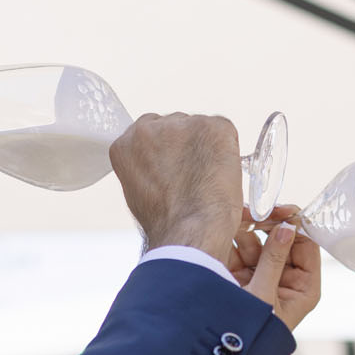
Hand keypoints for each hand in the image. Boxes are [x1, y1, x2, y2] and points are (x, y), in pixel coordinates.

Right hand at [110, 113, 241, 263]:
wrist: (189, 230)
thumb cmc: (166, 223)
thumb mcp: (138, 193)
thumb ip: (146, 168)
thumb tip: (165, 165)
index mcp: (126, 144)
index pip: (149, 132)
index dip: (167, 149)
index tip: (176, 165)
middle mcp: (149, 127)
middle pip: (175, 124)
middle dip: (186, 145)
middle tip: (195, 175)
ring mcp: (182, 124)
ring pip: (200, 128)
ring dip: (207, 147)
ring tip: (208, 179)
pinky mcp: (213, 127)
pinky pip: (224, 133)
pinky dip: (228, 151)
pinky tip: (221, 174)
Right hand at [232, 207, 320, 329]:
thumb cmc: (252, 333)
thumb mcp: (264, 294)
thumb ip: (273, 259)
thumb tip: (287, 227)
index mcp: (305, 287)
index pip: (307, 246)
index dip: (294, 227)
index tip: (280, 210)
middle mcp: (287, 280)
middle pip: (281, 241)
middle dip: (265, 227)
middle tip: (251, 212)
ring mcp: (264, 277)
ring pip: (259, 244)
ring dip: (245, 232)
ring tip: (232, 222)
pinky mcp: (243, 278)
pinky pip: (240, 253)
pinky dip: (232, 242)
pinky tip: (223, 234)